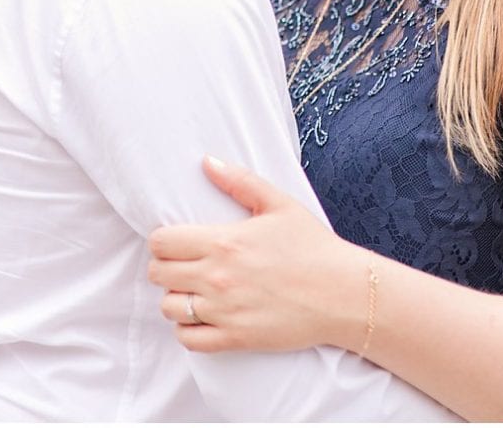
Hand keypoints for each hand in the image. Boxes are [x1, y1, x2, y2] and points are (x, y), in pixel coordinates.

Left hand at [147, 156, 364, 353]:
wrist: (343, 294)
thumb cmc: (313, 246)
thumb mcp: (278, 204)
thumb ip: (239, 180)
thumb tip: (207, 162)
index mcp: (223, 242)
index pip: (161, 242)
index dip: (163, 241)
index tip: (176, 243)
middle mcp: (217, 277)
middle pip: (158, 274)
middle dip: (165, 268)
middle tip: (183, 267)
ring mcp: (225, 311)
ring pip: (169, 308)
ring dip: (175, 299)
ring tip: (191, 293)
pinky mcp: (237, 338)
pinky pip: (190, 340)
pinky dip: (187, 331)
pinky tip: (201, 319)